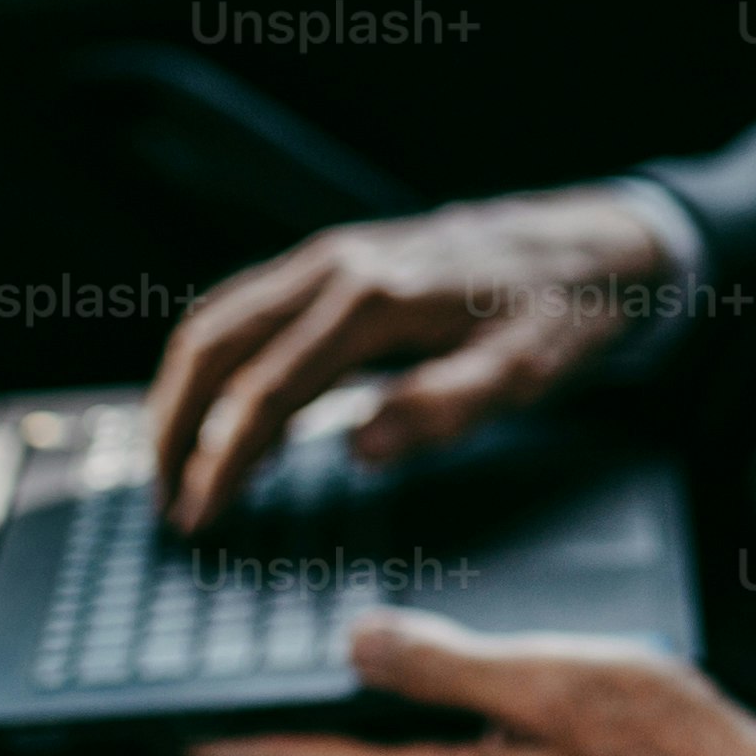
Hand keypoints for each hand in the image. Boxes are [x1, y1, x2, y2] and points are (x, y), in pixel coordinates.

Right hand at [146, 189, 677, 528]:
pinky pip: (248, 306)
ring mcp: (331, 256)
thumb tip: (362, 449)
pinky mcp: (338, 260)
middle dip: (175, 424)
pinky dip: (215, 359)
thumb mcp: (525, 373)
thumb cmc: (561, 313)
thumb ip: (445, 408)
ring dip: (182, 390)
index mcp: (373, 302)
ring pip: (220, 319)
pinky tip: (223, 409)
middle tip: (165, 500)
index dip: (222, 458)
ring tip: (174, 463)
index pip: (265, 390)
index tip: (198, 514)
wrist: (591, 241)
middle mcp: (336, 267)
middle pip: (215, 344)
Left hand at [187, 614, 755, 755]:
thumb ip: (444, 666)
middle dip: (269, 747)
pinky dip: (396, 746)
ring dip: (331, 747)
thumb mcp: (548, 682)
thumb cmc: (666, 744)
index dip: (234, 747)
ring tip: (281, 702)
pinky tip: (400, 712)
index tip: (163, 730)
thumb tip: (350, 645)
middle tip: (201, 712)